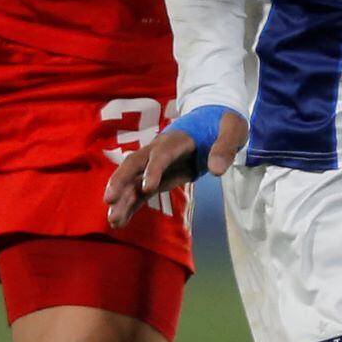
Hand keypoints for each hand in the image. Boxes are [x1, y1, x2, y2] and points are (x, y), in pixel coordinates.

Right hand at [104, 107, 247, 228]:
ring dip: (122, 199)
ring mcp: (155, 164)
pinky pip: (139, 192)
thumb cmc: (223, 124)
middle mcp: (159, 150)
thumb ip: (225, 148)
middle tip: (110, 199)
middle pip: (134, 164)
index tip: (147, 188)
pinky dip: (130, 206)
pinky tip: (120, 222)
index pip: (161, 154)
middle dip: (121, 180)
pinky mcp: (157, 178)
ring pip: (133, 180)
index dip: (153, 170)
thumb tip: (216, 170)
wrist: (213, 120)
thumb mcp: (232, 130)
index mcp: (177, 139)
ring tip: (113, 221)